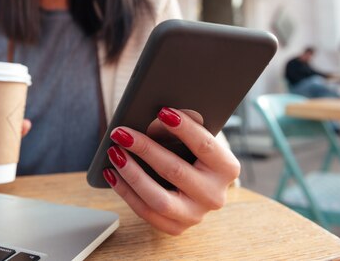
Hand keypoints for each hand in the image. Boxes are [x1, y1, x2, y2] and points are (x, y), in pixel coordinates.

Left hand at [103, 107, 239, 234]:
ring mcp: (196, 215)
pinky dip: (126, 191)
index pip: (205, 145)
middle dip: (145, 149)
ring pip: (158, 198)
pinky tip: (111, 173)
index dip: (184, 128)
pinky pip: (146, 212)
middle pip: (175, 171)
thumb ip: (180, 126)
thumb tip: (156, 119)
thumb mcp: (192, 137)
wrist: (196, 183)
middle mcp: (215, 195)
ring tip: (114, 153)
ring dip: (131, 173)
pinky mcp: (176, 227)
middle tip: (121, 133)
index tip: (162, 111)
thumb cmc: (191, 151)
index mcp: (227, 168)